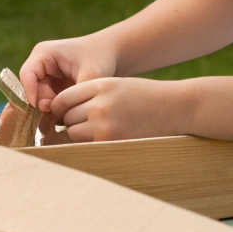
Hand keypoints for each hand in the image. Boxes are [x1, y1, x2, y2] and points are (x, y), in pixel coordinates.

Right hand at [19, 34, 119, 112]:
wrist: (114, 53)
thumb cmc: (101, 57)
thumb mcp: (91, 74)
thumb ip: (75, 95)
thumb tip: (61, 116)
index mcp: (44, 53)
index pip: (27, 74)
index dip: (31, 92)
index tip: (44, 108)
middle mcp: (41, 63)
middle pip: (32, 88)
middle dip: (44, 102)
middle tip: (59, 112)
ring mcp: (47, 75)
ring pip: (40, 97)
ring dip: (51, 107)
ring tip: (68, 113)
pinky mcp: (54, 85)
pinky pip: (49, 100)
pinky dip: (57, 108)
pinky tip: (70, 112)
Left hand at [49, 77, 190, 141]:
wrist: (175, 107)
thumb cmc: (144, 96)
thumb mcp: (115, 85)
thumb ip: (89, 94)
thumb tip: (60, 112)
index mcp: (99, 86)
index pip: (63, 99)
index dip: (57, 108)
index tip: (59, 114)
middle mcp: (99, 104)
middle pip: (66, 118)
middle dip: (67, 122)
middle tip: (77, 125)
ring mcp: (105, 125)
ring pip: (72, 133)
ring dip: (76, 135)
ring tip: (91, 132)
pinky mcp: (112, 142)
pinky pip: (86, 146)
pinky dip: (86, 145)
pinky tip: (97, 141)